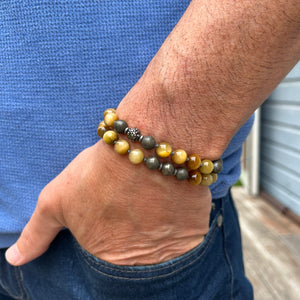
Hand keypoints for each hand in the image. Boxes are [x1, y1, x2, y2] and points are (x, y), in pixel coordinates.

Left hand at [5, 140, 211, 265]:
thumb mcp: (56, 200)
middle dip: (133, 229)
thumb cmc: (99, 172)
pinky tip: (171, 198)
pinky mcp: (194, 234)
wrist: (148, 148)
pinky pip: (186, 233)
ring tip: (152, 197)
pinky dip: (178, 218)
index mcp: (106, 262)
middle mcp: (139, 265)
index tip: (117, 212)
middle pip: (136, 253)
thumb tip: (14, 260)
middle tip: (135, 203)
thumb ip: (37, 234)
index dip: (113, 231)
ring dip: (157, 223)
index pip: (108, 257)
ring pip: (162, 243)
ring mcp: (170, 252)